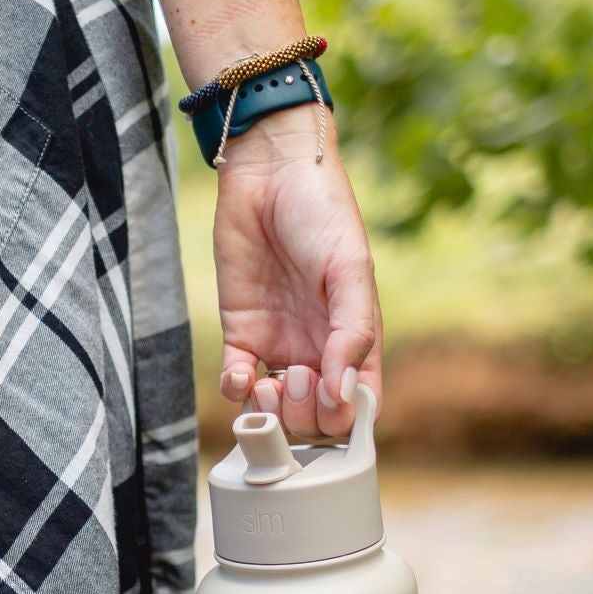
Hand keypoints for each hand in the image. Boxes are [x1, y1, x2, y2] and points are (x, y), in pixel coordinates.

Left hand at [211, 104, 381, 437]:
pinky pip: (236, 382)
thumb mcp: (351, 269)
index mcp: (355, 338)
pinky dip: (235, 391)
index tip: (333, 400)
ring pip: (275, 408)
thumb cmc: (322, 213)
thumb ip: (352, 332)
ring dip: (271, 412)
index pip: (357, 404)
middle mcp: (318, 349)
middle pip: (314, 417)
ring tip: (267, 384)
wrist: (269, 175)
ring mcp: (278, 344)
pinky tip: (240, 374)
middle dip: (306, 415)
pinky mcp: (240, 332)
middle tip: (298, 378)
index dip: (346, 418)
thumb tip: (343, 395)